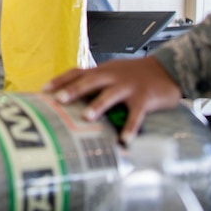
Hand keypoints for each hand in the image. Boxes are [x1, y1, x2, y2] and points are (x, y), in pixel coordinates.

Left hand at [44, 57, 181, 143]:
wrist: (166, 69)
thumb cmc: (135, 75)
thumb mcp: (112, 73)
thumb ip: (94, 83)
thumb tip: (68, 97)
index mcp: (102, 71)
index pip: (77, 72)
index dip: (60, 80)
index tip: (44, 90)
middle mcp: (112, 76)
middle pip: (90, 81)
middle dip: (74, 90)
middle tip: (59, 100)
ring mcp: (128, 86)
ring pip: (111, 94)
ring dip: (98, 105)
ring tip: (87, 116)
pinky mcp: (145, 98)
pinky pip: (136, 114)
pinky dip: (130, 127)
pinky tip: (125, 140)